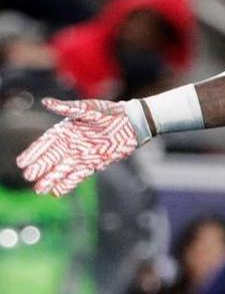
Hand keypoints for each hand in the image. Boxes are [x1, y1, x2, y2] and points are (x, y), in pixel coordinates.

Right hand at [16, 98, 143, 195]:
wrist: (133, 122)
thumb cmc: (110, 112)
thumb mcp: (88, 109)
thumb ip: (68, 109)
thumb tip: (46, 102)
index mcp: (68, 130)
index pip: (47, 143)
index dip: (34, 152)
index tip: (22, 163)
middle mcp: (73, 144)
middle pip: (53, 158)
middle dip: (40, 167)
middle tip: (29, 176)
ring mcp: (83, 154)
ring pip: (64, 169)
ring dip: (52, 179)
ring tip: (39, 189)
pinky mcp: (95, 163)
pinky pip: (79, 175)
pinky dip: (69, 183)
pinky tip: (58, 191)